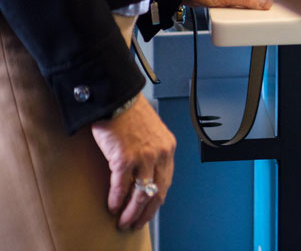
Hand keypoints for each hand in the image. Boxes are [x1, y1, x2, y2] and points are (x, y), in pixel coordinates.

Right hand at [90, 95, 175, 230]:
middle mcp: (160, 153)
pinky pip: (121, 187)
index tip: (149, 212)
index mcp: (168, 147)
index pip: (166, 182)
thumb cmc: (130, 114)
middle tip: (135, 224)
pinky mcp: (124, 158)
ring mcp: (143, 157)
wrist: (117, 97)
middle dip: (146, 212)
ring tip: (123, 221)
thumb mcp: (151, 132)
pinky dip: (116, 200)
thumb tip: (144, 175)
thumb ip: (152, 151)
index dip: (157, 201)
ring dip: (131, 212)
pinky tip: (112, 207)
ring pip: (141, 194)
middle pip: (157, 192)